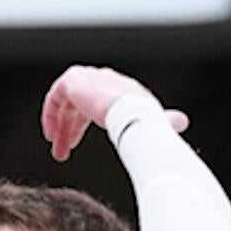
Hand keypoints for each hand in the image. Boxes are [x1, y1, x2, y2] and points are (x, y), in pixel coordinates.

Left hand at [40, 65, 188, 160]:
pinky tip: (50, 134)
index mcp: (122, 88)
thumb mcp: (156, 122)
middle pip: (79, 105)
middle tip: (61, 153)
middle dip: (68, 130)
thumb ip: (165, 121)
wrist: (134, 115)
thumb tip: (181, 123)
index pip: (97, 103)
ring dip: (59, 126)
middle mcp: (105, 80)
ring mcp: (89, 78)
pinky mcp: (73, 81)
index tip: (73, 145)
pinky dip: (50, 114)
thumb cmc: (147, 122)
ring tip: (57, 149)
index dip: (82, 125)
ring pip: (66, 103)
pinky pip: (56, 96)